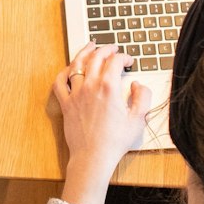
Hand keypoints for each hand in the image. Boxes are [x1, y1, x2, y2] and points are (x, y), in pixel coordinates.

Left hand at [52, 42, 153, 203]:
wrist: (93, 157)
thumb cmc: (115, 141)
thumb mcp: (138, 119)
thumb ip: (143, 97)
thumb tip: (137, 85)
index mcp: (109, 88)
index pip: (115, 61)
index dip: (124, 57)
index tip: (129, 61)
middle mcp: (91, 87)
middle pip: (96, 57)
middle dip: (106, 49)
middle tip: (112, 48)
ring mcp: (76, 94)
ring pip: (77, 64)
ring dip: (85, 52)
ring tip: (90, 46)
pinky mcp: (66, 104)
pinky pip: (60, 82)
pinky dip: (64, 72)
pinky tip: (69, 68)